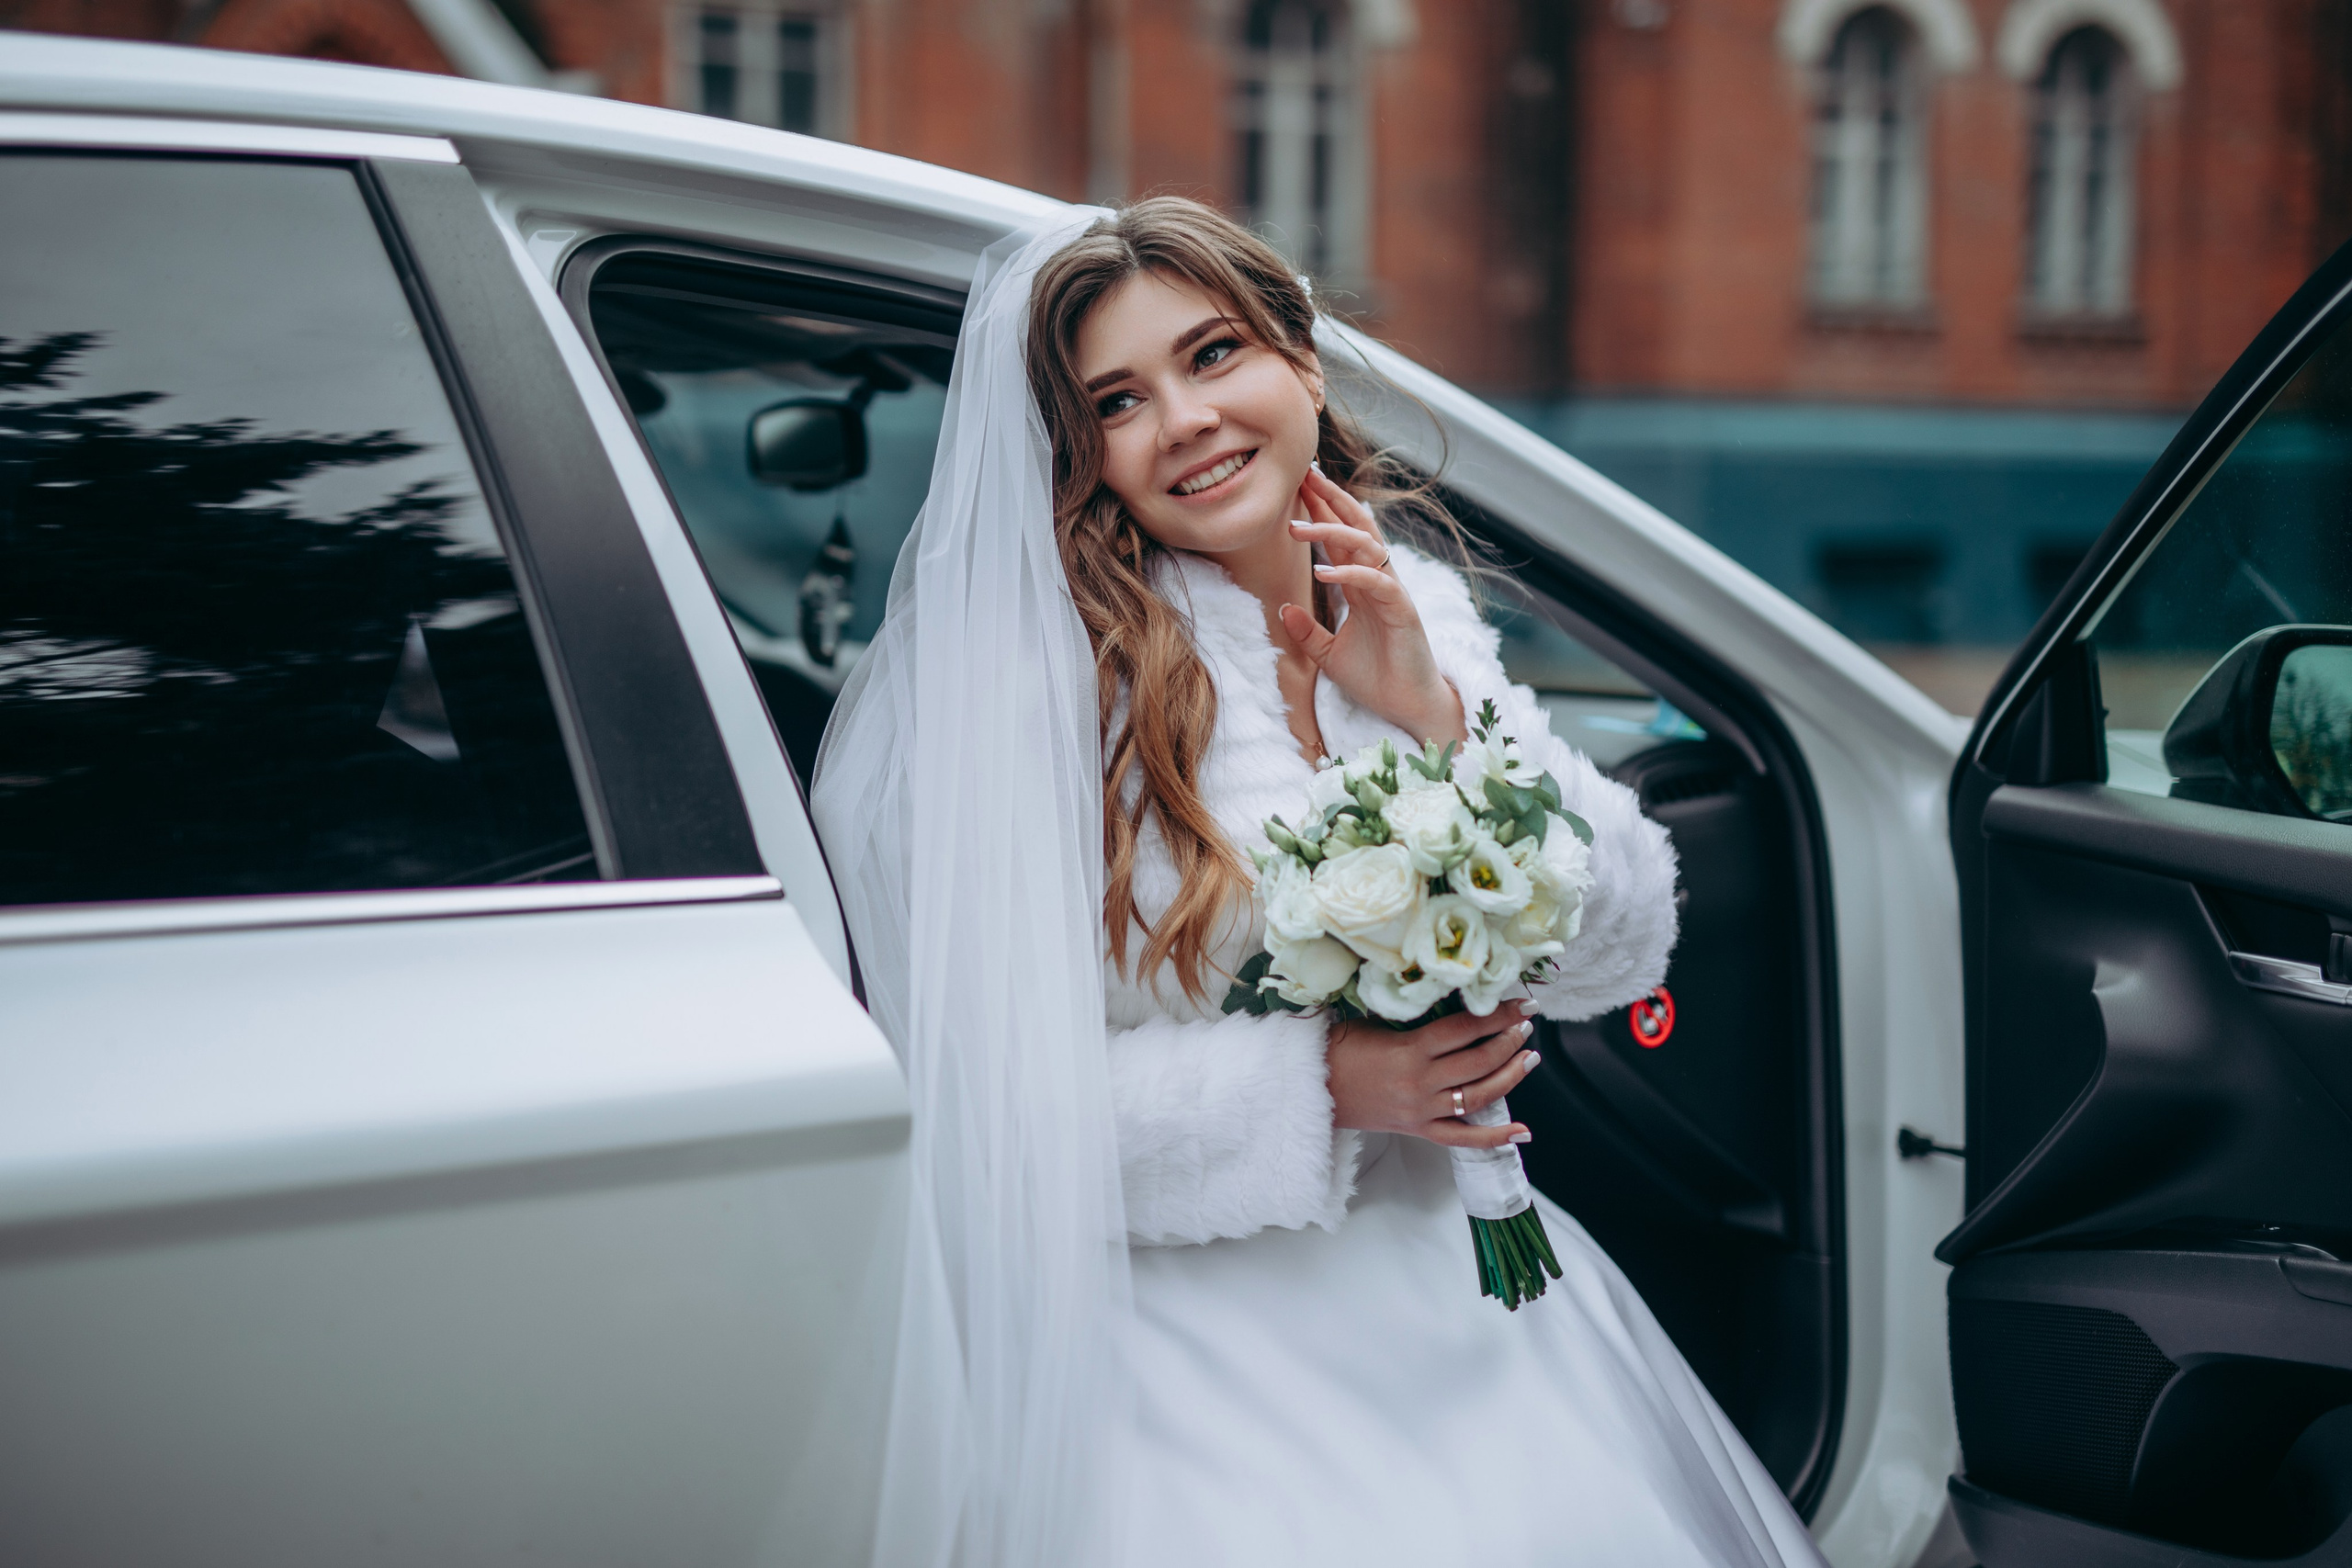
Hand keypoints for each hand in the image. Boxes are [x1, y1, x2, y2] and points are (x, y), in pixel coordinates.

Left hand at [1277, 467, 1467, 745]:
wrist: (1408, 706)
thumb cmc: (1375, 679)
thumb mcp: (1328, 655)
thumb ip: (1307, 632)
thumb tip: (1282, 608)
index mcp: (1361, 586)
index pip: (1340, 539)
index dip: (1321, 511)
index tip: (1298, 486)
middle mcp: (1378, 581)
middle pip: (1356, 527)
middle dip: (1330, 500)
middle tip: (1304, 475)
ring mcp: (1392, 593)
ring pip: (1365, 547)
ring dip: (1331, 533)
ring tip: (1296, 528)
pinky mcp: (1403, 610)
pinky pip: (1376, 581)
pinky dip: (1351, 573)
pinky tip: (1324, 572)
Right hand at [1327, 999, 1540, 1148]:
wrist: (1311, 1090)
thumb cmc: (1339, 1049)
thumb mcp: (1376, 1023)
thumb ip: (1416, 1018)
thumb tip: (1456, 1003)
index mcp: (1409, 1050)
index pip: (1465, 1029)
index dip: (1498, 1015)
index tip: (1521, 1003)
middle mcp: (1420, 1082)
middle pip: (1479, 1061)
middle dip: (1509, 1040)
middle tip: (1526, 1025)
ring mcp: (1422, 1110)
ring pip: (1479, 1096)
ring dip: (1510, 1076)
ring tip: (1529, 1057)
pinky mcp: (1418, 1130)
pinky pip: (1462, 1138)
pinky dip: (1494, 1138)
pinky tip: (1522, 1133)